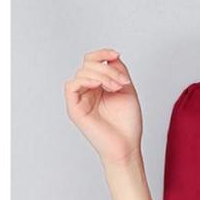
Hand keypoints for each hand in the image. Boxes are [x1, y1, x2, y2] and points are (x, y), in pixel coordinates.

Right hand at [64, 49, 142, 165]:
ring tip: (116, 87)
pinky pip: (71, 86)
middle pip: (88, 64)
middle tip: (122, 82)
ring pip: (82, 72)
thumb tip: (110, 56)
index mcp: (98, 85)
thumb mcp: (127, 89)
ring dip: (102, 75)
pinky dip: (86, 80)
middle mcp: (87, 90)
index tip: (116, 54)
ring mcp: (80, 99)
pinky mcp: (74, 109)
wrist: (127, 145)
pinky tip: (100, 86)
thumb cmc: (128, 123)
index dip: (102, 53)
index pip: (93, 61)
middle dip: (108, 68)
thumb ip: (118, 70)